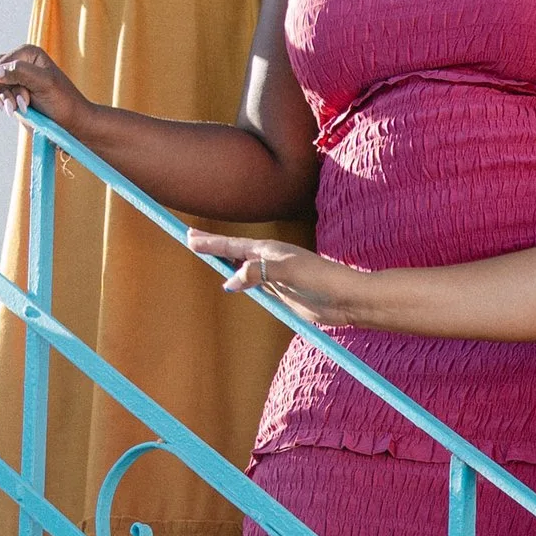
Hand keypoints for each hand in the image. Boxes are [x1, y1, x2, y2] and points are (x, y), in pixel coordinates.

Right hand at [0, 42, 85, 126]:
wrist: (71, 122)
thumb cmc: (62, 102)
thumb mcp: (43, 83)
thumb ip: (18, 72)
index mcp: (27, 52)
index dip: (4, 84)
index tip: (26, 101)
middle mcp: (18, 60)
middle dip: (1, 92)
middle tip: (20, 106)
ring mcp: (12, 75)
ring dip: (1, 98)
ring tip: (18, 109)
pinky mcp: (10, 89)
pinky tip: (12, 109)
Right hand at [185, 232, 356, 317]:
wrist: (347, 299)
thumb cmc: (322, 280)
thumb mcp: (288, 272)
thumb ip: (259, 273)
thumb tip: (229, 282)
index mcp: (269, 251)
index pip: (232, 245)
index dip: (210, 242)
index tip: (188, 236)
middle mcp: (270, 261)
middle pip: (233, 252)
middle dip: (212, 245)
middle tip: (190, 238)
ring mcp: (275, 277)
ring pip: (242, 268)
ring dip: (225, 261)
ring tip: (209, 254)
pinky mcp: (283, 293)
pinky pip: (254, 284)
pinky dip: (240, 280)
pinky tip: (236, 282)